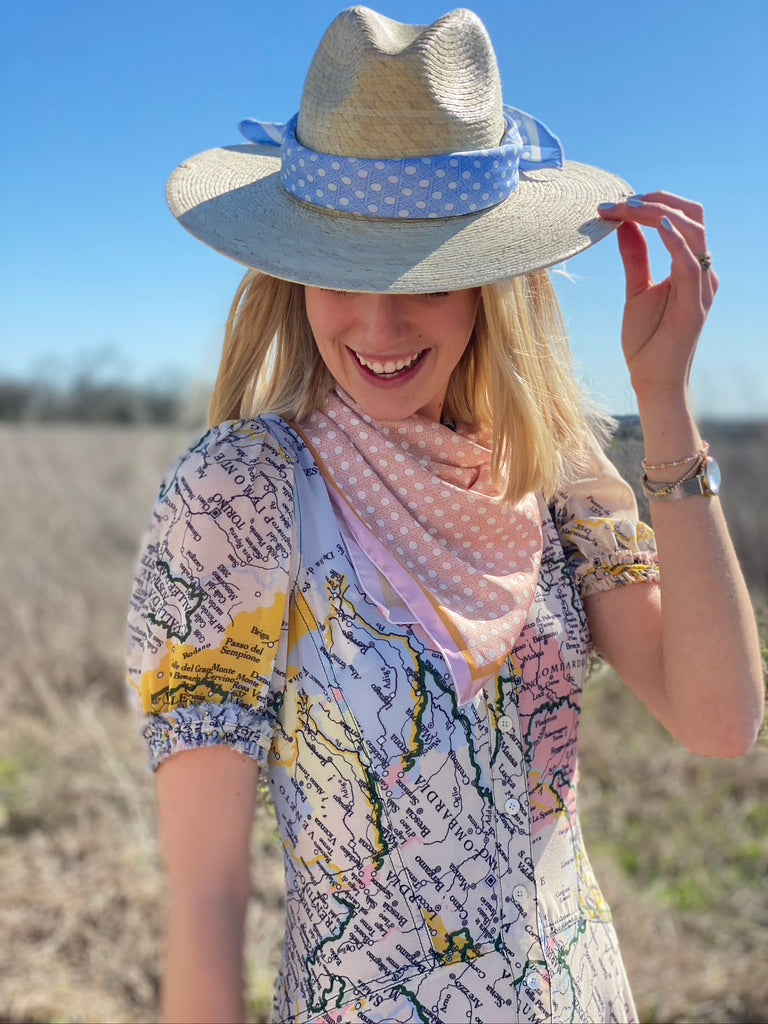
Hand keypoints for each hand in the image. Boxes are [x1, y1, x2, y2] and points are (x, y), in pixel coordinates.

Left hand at [598, 192, 717, 406]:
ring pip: (693, 232)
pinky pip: (691, 263)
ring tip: (628, 207)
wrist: (653, 381)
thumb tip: (624, 224)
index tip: (614, 203)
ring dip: (659, 215)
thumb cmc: (647, 341)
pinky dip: (675, 241)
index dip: (651, 204)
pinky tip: (656, 227)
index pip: (680, 219)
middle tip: (621, 199)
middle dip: (657, 201)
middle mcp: (702, 271)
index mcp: (690, 266)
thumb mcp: (636, 290)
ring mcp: (703, 286)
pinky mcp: (696, 303)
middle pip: (693, 216)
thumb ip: (635, 257)